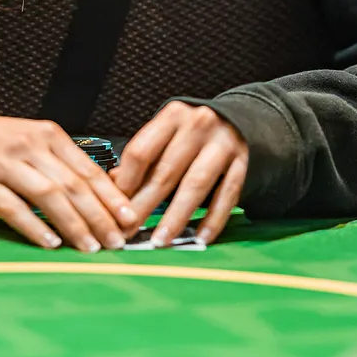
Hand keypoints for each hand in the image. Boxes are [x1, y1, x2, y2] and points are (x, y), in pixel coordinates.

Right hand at [0, 112, 136, 251]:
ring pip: (48, 195)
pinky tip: (51, 242)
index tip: (130, 218)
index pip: (88, 169)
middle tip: (116, 241)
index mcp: (49, 136)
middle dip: (99, 216)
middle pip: (72, 184)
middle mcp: (30, 147)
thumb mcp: (35, 142)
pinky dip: (34, 226)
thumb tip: (103, 197)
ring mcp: (5, 165)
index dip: (111, 196)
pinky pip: (13, 208)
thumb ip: (64, 165)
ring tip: (90, 247)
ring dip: (73, 224)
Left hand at [111, 102, 247, 245]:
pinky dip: (214, 219)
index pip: (141, 152)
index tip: (115, 209)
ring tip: (161, 240)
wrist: (243, 119)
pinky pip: (227, 194)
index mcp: (173, 116)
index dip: (125, 184)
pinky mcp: (243, 162)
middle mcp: (198, 125)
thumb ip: (145, 157)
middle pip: (165, 172)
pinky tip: (201, 237)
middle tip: (129, 232)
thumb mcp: (169, 133)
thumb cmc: (196, 132)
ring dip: (176, 217)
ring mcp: (223, 143)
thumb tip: (113, 182)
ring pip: (195, 185)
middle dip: (144, 206)